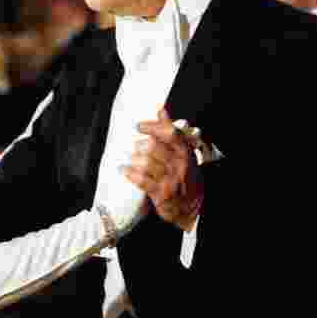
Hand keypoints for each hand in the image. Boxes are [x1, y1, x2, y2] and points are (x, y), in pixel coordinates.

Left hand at [123, 108, 204, 231]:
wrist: (193, 208)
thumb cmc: (185, 176)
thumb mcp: (184, 153)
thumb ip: (172, 133)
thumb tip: (160, 110)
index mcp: (185, 153)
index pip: (171, 134)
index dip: (153, 127)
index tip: (139, 126)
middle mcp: (179, 165)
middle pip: (155, 148)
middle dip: (140, 145)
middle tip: (134, 147)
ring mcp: (170, 181)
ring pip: (146, 163)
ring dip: (134, 159)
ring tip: (130, 158)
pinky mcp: (161, 195)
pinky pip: (142, 180)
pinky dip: (130, 173)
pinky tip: (124, 169)